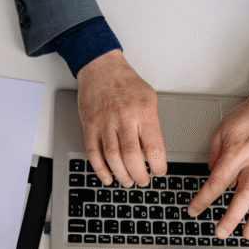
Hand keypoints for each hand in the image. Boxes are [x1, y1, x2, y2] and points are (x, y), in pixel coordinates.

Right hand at [77, 49, 166, 187]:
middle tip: (143, 181)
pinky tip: (107, 177)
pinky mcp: (89, 125)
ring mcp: (104, 122)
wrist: (100, 67)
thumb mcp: (149, 98)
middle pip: (131, 156)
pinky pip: (93, 152)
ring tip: (128, 181)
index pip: (153, 146)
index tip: (159, 171)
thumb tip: (154, 151)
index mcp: (143, 112)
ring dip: (121, 174)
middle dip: (139, 175)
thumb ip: (151, 124)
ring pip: (112, 157)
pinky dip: (100, 169)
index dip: (158, 165)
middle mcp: (124, 118)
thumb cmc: (126, 83)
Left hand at [187, 90, 248, 239]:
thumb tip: (212, 175)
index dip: (204, 199)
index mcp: (236, 153)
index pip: (217, 182)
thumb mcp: (221, 131)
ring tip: (248, 234)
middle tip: (221, 232)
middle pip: (244, 196)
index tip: (194, 210)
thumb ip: (215, 156)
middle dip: (231, 217)